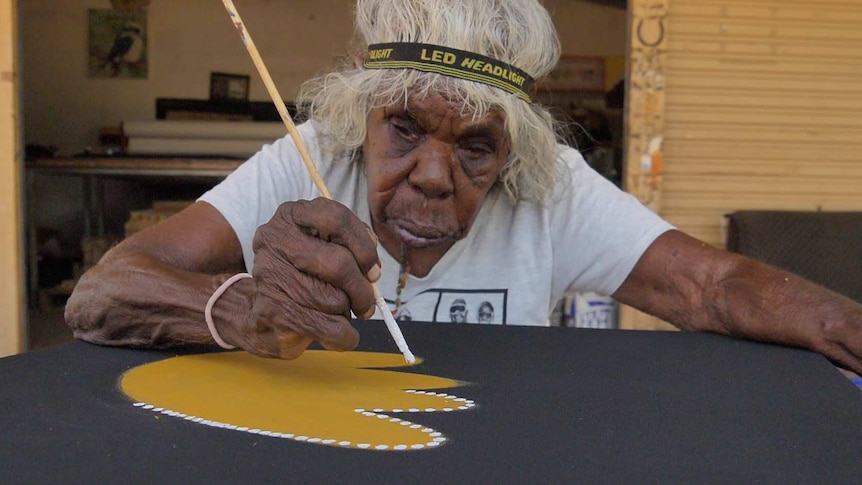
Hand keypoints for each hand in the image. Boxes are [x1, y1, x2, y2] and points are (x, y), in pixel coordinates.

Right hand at [226, 198, 379, 358]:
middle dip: (361, 289)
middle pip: (338, 264)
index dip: (363, 247)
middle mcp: (276, 240)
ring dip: (346, 312)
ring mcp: (271, 275)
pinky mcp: (273, 311)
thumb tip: (372, 270)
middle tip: (367, 303)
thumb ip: (351, 245)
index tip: (372, 269)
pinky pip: (328, 327)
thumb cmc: (300, 275)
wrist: (257, 310)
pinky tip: (341, 334)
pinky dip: (345, 336)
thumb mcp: (323, 246)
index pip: (337, 219)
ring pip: (334, 299)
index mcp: (292, 216)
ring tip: (336, 312)